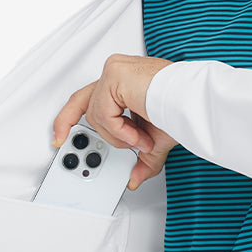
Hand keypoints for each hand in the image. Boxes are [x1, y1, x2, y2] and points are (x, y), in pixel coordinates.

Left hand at [52, 54, 177, 191]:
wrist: (193, 101)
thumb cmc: (181, 111)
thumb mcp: (155, 141)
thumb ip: (142, 159)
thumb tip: (134, 180)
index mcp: (125, 84)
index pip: (89, 98)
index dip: (69, 118)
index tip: (58, 135)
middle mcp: (117, 73)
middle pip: (80, 102)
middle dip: (69, 126)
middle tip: (59, 141)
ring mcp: (115, 72)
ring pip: (95, 115)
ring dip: (119, 137)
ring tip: (140, 140)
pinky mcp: (115, 75)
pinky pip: (104, 113)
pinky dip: (121, 131)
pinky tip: (138, 134)